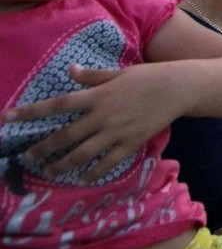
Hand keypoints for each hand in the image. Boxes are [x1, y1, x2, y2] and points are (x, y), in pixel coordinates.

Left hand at [5, 64, 174, 180]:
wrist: (178, 89)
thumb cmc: (149, 77)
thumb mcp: (119, 72)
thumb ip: (92, 75)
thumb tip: (68, 70)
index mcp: (97, 96)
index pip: (58, 105)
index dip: (32, 112)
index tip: (10, 117)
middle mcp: (102, 116)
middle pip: (66, 135)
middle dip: (43, 147)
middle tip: (29, 156)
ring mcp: (116, 132)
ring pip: (83, 153)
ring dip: (63, 164)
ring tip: (50, 170)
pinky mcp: (131, 143)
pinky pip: (107, 162)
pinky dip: (93, 172)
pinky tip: (82, 178)